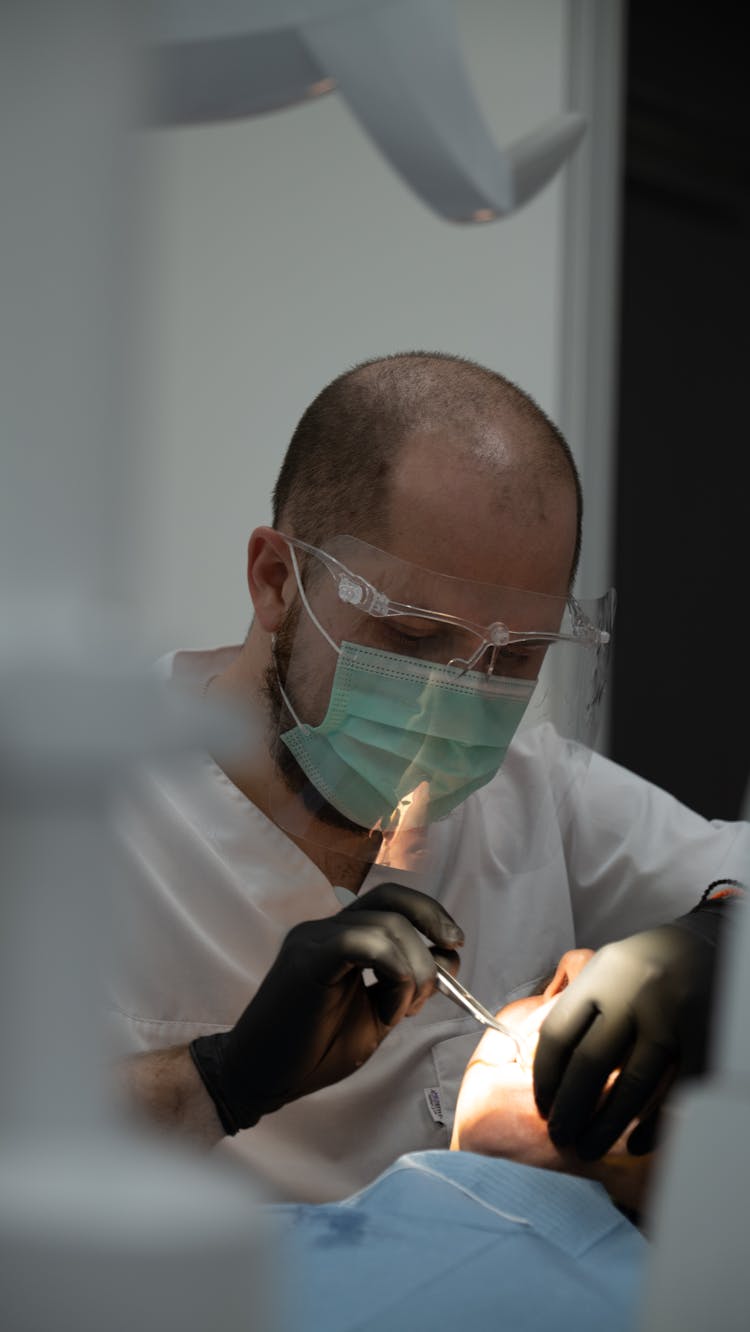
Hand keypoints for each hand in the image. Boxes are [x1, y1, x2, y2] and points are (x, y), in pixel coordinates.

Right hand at [190, 882, 462, 1132]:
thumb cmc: (315, 1050)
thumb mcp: (375, 1013)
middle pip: (391, 900)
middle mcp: (326, 928)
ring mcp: (314, 938)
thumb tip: (446, 961)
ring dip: (414, 970)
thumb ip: (404, 984)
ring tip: (402, 1012)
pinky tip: (388, 1010)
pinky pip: (361, 943)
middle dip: (432, 922)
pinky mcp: (306, 958)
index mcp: (342, 937)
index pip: (391, 901)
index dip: (429, 914)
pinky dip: (393, 972)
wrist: (261, 1077)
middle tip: (450, 959)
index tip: (452, 947)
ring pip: (386, 925)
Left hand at [533, 920, 721, 1159]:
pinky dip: (654, 1124)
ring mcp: (669, 1019)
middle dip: (570, 1109)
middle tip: (560, 1136)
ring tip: (588, 1148)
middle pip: (590, 1064)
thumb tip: (542, 1059)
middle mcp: (632, 995)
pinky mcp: (701, 1038)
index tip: (542, 1105)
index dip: (545, 1077)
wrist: (704, 944)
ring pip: (632, 1086)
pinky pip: (675, 1093)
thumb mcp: (603, 968)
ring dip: (606, 1126)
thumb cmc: (642, 964)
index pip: (559, 1034)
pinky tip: (636, 1142)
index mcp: (600, 977)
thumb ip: (577, 1006)